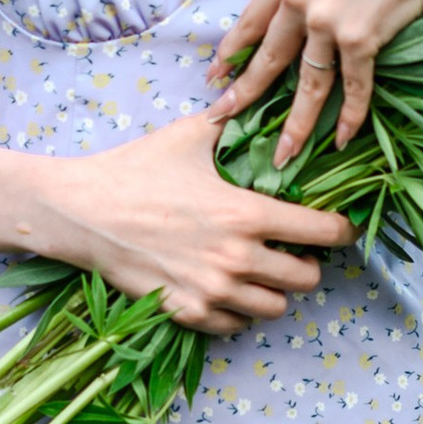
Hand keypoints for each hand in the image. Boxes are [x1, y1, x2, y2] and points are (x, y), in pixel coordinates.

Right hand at [35, 111, 354, 335]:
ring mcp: (213, 291)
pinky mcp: (187, 312)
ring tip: (262, 274)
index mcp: (246, 213)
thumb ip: (231, 122)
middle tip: (295, 252)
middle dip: (307, 263)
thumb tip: (255, 98)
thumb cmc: (135, 169)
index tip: (341, 228)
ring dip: (274, 291)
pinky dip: (239, 312)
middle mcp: (237, 258)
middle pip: (307, 278)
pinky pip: (236, 326)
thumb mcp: (189, 136)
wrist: (82, 212)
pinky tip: (228, 290)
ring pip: (275, 309)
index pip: (322, 232)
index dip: (341, 230)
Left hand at [207, 0, 422, 163]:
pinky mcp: (359, 39)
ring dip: (297, 125)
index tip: (214, 76)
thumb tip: (294, 9)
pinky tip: (343, 139)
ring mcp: (327, 22)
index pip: (250, 22)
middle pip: (269, 59)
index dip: (232, 53)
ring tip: (283, 154)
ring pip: (309, 85)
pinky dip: (350, 117)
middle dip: (244, 94)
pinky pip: (352, 87)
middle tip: (222, 118)